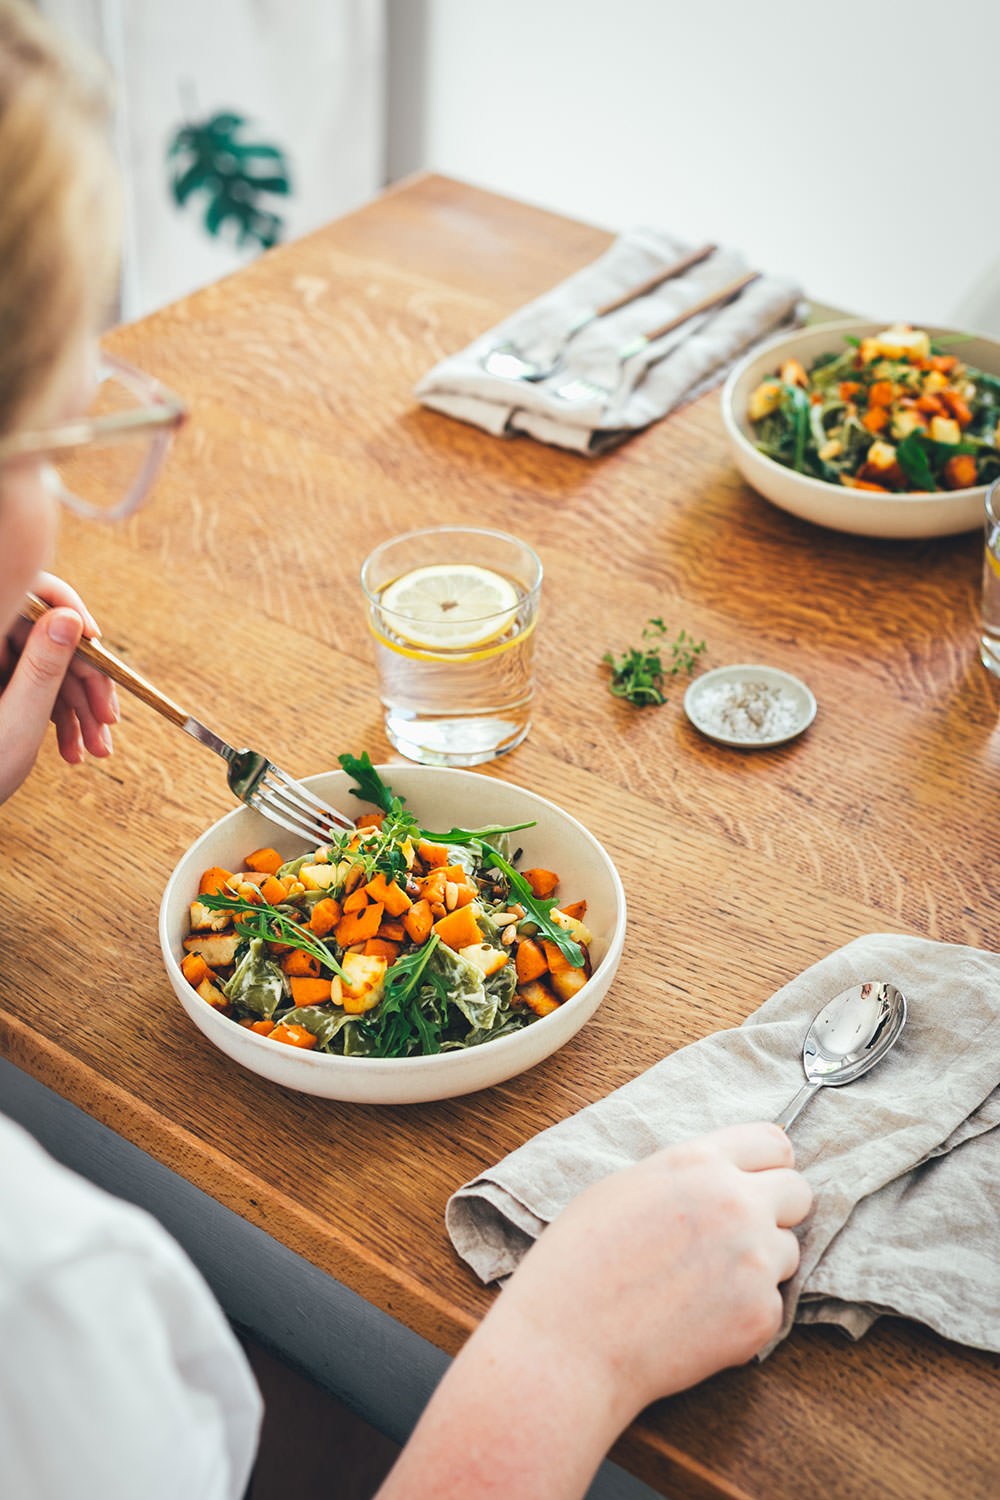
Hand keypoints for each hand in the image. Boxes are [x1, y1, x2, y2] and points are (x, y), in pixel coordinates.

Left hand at [0, 572, 117, 802]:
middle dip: (86, 683)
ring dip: (81, 710)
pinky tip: (74, 749)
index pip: (33, 595)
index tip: (97, 641)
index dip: (70, 611)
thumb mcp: (18, 719)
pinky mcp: (1, 689)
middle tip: (109, 718)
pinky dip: (62, 719)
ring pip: (52, 670)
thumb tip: (70, 617)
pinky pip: (40, 690)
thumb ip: (45, 666)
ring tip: (97, 749)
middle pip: (52, 640)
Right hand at [377, 1123, 811, 1499]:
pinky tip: (699, 1320)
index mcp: (698, 1163)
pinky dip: (745, 1313)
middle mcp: (737, 1203)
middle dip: (776, 1210)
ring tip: (702, 1284)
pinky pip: (773, 1305)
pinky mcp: (761, 1316)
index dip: (765, 1164)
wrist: (568, 1342)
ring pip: (788, 1251)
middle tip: (738, 1235)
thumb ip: (683, 1176)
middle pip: (799, 1192)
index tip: (757, 1180)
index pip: (772, 1142)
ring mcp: (755, 1261)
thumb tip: (716, 1178)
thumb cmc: (578, 1262)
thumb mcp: (623, 1187)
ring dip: (759, 1264)